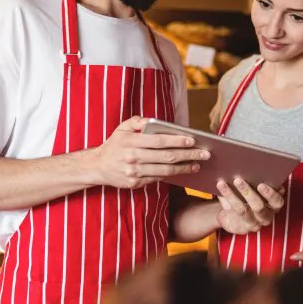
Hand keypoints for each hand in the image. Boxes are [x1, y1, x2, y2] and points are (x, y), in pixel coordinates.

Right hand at [88, 116, 209, 188]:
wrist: (98, 166)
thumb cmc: (114, 145)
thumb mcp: (122, 129)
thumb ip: (137, 122)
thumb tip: (153, 120)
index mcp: (131, 142)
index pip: (159, 141)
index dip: (177, 141)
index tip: (193, 140)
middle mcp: (133, 158)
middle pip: (166, 157)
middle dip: (188, 155)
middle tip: (205, 153)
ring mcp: (135, 172)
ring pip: (165, 170)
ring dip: (184, 168)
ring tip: (197, 164)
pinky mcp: (136, 183)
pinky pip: (158, 178)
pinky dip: (173, 175)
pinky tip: (183, 171)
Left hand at [215, 178, 284, 234]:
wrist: (235, 216)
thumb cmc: (249, 198)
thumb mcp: (257, 190)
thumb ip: (258, 182)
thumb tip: (250, 166)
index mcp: (274, 206)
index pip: (277, 201)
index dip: (271, 194)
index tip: (261, 184)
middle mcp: (266, 216)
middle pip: (259, 206)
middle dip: (248, 192)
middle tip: (238, 180)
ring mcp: (253, 223)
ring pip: (242, 210)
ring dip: (232, 195)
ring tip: (222, 183)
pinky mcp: (240, 227)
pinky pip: (231, 212)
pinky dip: (225, 199)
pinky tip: (220, 190)